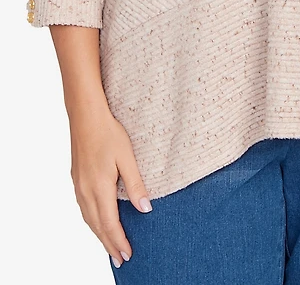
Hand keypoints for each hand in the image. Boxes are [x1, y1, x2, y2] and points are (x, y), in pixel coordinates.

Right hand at [69, 105, 152, 267]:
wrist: (86, 117)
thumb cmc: (109, 133)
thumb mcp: (128, 157)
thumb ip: (136, 184)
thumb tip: (145, 209)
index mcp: (99, 188)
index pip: (110, 224)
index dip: (119, 241)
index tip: (128, 255)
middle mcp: (86, 191)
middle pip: (97, 226)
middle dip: (109, 244)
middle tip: (120, 260)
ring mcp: (79, 186)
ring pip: (88, 219)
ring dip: (100, 235)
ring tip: (110, 246)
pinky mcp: (77, 179)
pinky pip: (84, 209)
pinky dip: (92, 221)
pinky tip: (98, 222)